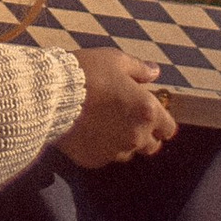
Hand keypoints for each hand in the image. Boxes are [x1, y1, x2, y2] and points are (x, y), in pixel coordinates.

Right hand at [57, 44, 177, 167]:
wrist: (51, 95)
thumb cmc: (87, 73)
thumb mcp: (116, 60)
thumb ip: (139, 69)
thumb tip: (154, 72)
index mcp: (147, 112)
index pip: (169, 129)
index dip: (161, 121)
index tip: (150, 113)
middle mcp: (135, 136)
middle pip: (151, 146)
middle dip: (145, 135)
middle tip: (128, 119)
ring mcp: (114, 151)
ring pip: (127, 152)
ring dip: (122, 142)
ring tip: (105, 125)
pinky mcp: (94, 160)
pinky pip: (103, 156)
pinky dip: (100, 147)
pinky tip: (88, 131)